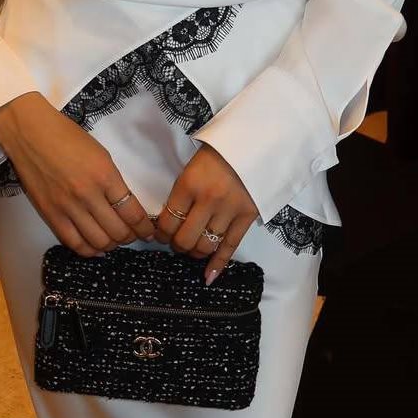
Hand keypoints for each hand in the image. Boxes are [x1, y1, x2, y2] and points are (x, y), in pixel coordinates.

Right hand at [0, 94, 156, 255]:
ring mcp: (67, 207)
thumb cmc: (67, 136)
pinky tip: (97, 247)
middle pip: (118, 232)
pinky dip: (89, 250)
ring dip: (112, 245)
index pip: (133, 213)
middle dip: (131, 237)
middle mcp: (88, 195)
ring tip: (114, 240)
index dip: (145, 228)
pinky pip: (74, 243)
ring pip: (98, 241)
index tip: (149, 233)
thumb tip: (124, 206)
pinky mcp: (50, 214)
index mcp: (105, 175)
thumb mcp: (101, 154)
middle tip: (133, 235)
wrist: (28, 133)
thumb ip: (113, 181)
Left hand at [152, 144, 258, 283]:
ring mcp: (229, 210)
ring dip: (195, 252)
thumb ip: (182, 192)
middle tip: (177, 242)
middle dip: (177, 245)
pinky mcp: (248, 216)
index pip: (167, 221)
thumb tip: (170, 220)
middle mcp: (208, 200)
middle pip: (185, 238)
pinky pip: (230, 246)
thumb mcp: (192, 166)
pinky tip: (208, 277)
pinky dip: (218, 264)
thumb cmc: (219, 151)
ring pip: (206, 245)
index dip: (160, 233)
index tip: (160, 234)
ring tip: (193, 248)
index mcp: (189, 184)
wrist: (257, 141)